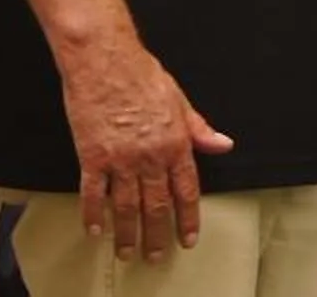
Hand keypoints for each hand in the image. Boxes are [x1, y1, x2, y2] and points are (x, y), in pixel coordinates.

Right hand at [60, 35, 231, 263]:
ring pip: (126, 206)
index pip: (186, 189)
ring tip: (127, 252)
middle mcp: (150, 156)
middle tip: (156, 256)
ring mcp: (120, 158)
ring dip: (127, 233)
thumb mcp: (179, 99)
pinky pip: (93, 193)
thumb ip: (199, 129)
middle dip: (157, 234)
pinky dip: (94, 214)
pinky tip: (95, 230)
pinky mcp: (92, 155)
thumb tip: (223, 145)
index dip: (188, 217)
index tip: (187, 238)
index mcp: (175, 142)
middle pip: (156, 205)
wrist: (105, 60)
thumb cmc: (142, 74)